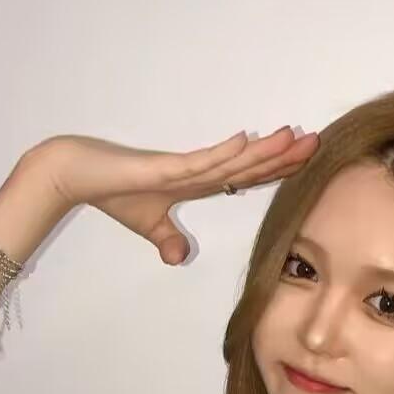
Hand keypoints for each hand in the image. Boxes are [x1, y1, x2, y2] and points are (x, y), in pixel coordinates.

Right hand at [24, 126, 318, 264]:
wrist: (75, 174)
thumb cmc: (111, 191)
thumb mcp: (147, 225)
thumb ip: (166, 239)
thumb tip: (178, 257)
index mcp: (197, 183)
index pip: (245, 176)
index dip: (275, 170)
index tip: (306, 163)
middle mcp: (196, 171)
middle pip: (249, 163)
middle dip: (283, 155)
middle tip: (318, 142)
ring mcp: (181, 167)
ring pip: (232, 159)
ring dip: (263, 149)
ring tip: (294, 136)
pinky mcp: (162, 168)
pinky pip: (199, 162)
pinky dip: (223, 154)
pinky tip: (246, 143)